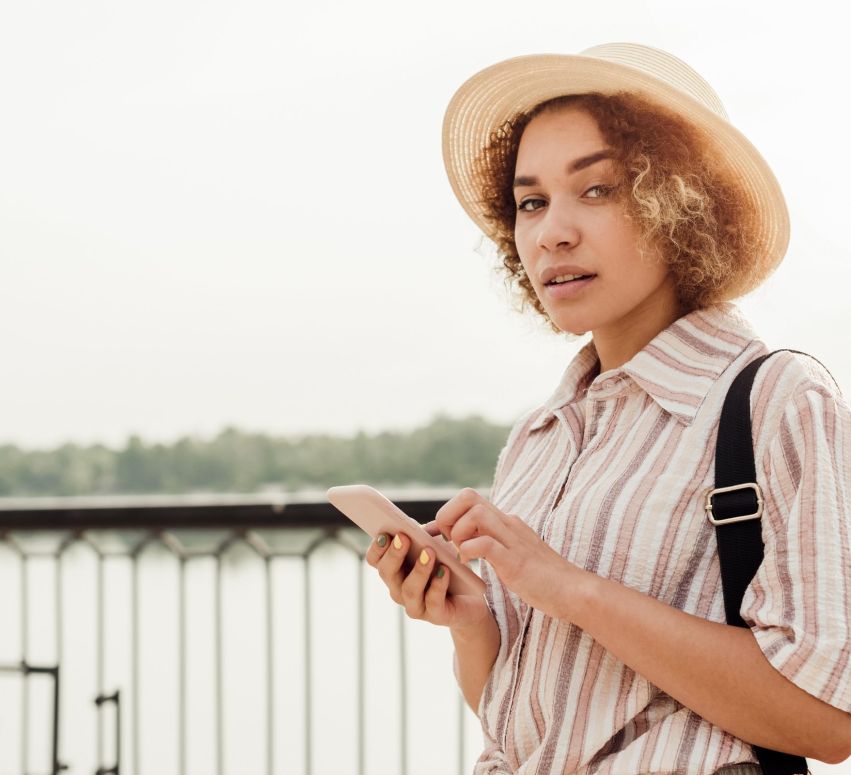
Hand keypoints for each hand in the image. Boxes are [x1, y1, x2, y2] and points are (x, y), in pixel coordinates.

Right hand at [364, 523, 491, 630]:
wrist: (473, 598)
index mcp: (395, 570)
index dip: (376, 548)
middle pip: (387, 573)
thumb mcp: (436, 545)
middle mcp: (399, 589)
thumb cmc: (449, 566)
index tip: (384, 533)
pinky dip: (438, 584)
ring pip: (409, 589)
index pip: (375, 560)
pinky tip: (444, 570)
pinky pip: (433, 601)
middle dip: (394, 554)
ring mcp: (415, 605)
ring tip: (429, 552)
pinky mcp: (436, 615)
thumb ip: (424, 535)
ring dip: (418, 569)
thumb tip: (415, 527)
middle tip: (403, 537)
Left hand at [435, 488, 583, 620]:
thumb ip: (490, 543)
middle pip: (468, 496)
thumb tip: (462, 542)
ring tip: (461, 553)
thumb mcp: (510, 552)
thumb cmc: (541, 577)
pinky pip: (485, 544)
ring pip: (475, 514)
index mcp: (505, 522)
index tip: (441, 535)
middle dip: (448, 516)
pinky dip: (469, 552)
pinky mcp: (516, 561)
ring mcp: (513, 540)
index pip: (469, 497)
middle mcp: (508, 524)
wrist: (574, 591)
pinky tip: (471, 565)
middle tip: (449, 541)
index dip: (448, 512)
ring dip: (458, 533)